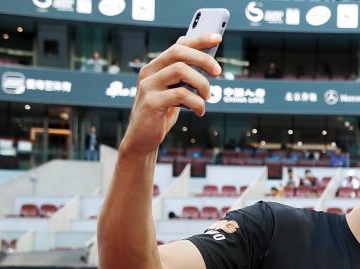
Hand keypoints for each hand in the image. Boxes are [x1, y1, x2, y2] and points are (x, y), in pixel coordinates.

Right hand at [119, 34, 221, 156]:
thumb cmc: (161, 114)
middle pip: (179, 52)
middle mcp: (149, 72)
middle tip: (218, 72)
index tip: (217, 37)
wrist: (142, 139)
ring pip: (181, 70)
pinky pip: (181, 94)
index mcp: (155, 67)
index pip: (178, 46)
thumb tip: (204, 59)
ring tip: (206, 97)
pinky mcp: (151, 102)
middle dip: (203, 59)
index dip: (198, 39)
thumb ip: (182, 76)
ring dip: (201, 84)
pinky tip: (199, 111)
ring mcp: (148, 86)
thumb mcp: (172, 92)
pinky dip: (197, 103)